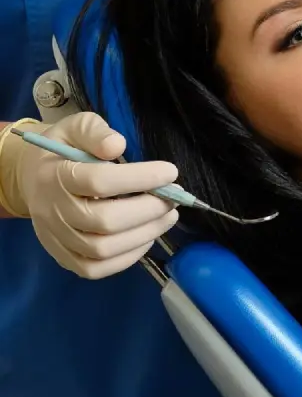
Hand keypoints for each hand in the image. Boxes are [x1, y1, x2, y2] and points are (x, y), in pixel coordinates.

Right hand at [6, 113, 178, 278]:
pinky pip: (95, 269)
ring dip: (145, 234)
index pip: (99, 181)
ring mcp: (57, 238)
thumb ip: (96, 132)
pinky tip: (146, 236)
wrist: (34, 178)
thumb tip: (117, 145)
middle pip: (104, 221)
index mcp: (55, 176)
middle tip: (173, 199)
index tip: (170, 172)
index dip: (140, 178)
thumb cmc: (64, 150)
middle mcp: (53, 211)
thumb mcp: (75, 128)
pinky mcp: (64, 257)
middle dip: (148, 210)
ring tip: (168, 216)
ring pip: (103, 249)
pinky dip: (127, 257)